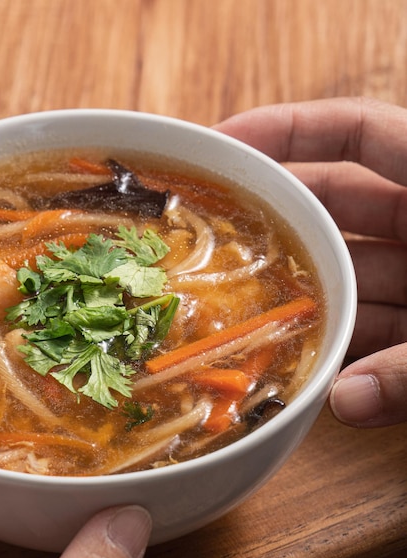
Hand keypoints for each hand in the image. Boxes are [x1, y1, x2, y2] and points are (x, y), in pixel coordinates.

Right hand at [214, 97, 406, 427]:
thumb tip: (344, 403)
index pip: (356, 132)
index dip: (286, 129)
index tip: (221, 148)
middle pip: (333, 208)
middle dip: (272, 227)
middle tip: (205, 244)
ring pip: (350, 276)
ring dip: (301, 300)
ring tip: (240, 320)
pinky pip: (377, 321)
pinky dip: (345, 342)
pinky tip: (307, 367)